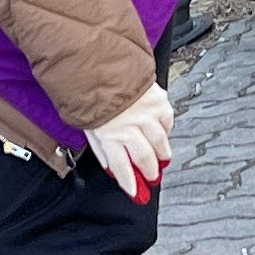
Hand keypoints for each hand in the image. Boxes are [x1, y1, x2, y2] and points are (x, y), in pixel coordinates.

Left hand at [86, 83, 175, 203]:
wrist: (98, 62)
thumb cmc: (89, 91)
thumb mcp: (87, 125)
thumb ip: (101, 148)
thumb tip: (112, 166)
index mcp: (109, 134)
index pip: (122, 167)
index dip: (130, 183)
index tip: (135, 193)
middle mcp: (130, 126)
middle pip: (145, 158)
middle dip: (150, 172)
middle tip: (152, 178)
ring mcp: (146, 113)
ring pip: (160, 142)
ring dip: (162, 154)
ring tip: (162, 160)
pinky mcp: (158, 100)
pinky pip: (167, 120)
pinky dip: (166, 128)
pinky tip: (163, 133)